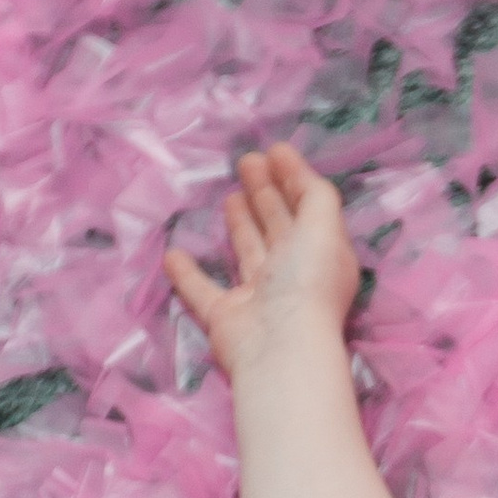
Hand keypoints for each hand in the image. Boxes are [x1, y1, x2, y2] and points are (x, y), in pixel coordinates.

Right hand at [167, 145, 360, 380]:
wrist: (280, 346)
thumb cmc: (305, 280)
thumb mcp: (323, 225)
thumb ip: (314, 194)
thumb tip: (293, 167)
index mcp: (320, 254)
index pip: (307, 209)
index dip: (293, 179)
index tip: (272, 151)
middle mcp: (292, 274)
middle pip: (278, 227)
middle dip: (265, 194)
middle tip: (246, 162)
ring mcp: (259, 297)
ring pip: (248, 253)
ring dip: (240, 225)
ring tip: (229, 197)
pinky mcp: (226, 318)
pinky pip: (203, 291)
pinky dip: (188, 274)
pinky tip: (174, 254)